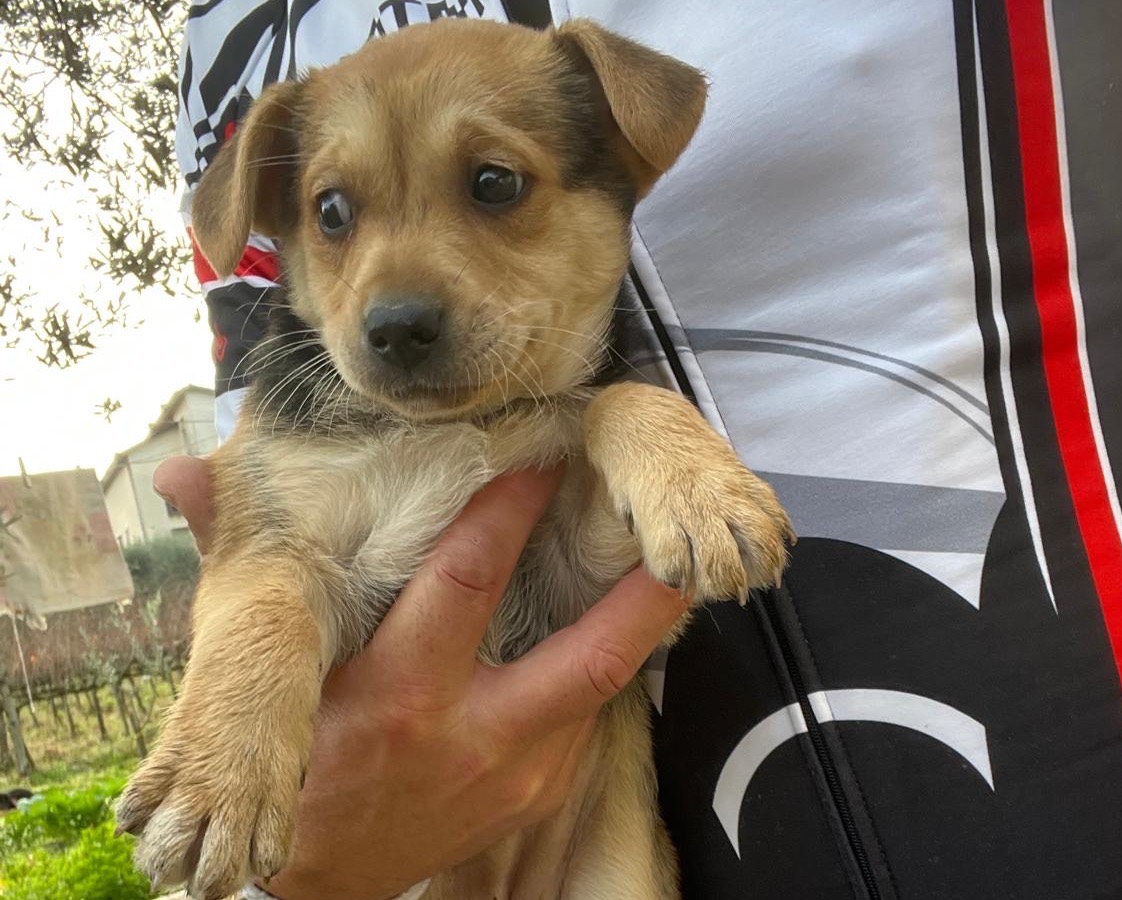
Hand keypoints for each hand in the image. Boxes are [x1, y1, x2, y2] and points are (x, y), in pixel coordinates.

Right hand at [154, 456, 685, 899]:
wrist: (320, 879)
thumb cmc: (296, 753)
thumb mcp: (264, 668)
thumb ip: (233, 565)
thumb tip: (179, 475)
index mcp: (400, 691)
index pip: (465, 578)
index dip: (508, 509)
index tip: (543, 455)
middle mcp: (472, 734)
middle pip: (587, 652)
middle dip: (644, 591)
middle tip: (681, 529)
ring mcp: (518, 773)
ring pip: (604, 685)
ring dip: (640, 623)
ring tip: (670, 558)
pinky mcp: (539, 795)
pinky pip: (589, 717)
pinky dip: (607, 666)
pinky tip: (624, 623)